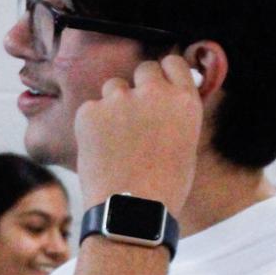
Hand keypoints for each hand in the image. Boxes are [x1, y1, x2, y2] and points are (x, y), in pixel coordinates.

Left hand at [74, 53, 202, 214]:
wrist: (131, 210)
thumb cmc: (164, 188)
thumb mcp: (185, 145)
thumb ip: (174, 115)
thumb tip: (164, 100)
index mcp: (184, 102)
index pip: (173, 64)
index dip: (164, 75)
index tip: (158, 86)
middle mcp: (154, 93)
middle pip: (144, 69)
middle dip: (139, 87)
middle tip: (134, 115)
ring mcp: (120, 100)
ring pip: (113, 87)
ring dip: (114, 104)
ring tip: (116, 139)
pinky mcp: (90, 112)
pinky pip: (91, 108)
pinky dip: (92, 124)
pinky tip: (100, 149)